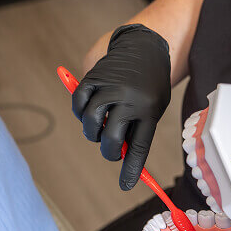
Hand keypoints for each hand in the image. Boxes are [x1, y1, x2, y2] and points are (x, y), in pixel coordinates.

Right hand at [72, 24, 170, 190]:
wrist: (146, 44)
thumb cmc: (149, 83)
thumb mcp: (152, 106)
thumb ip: (134, 127)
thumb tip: (118, 152)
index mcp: (149, 110)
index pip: (138, 147)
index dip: (131, 170)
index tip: (126, 186)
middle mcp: (130, 99)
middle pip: (112, 139)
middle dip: (109, 151)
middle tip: (110, 149)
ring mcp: (110, 87)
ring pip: (91, 122)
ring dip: (91, 130)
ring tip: (99, 125)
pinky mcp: (94, 76)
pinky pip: (78, 102)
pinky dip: (79, 110)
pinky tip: (87, 109)